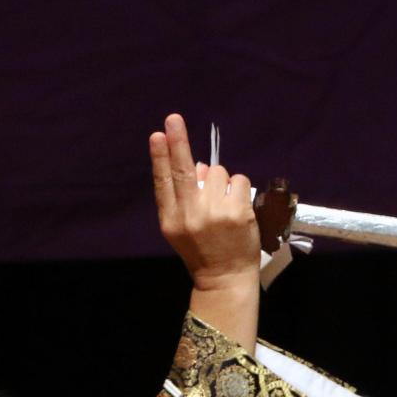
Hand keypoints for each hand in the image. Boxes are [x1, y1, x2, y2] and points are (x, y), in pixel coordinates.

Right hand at [150, 114, 259, 350]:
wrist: (224, 278)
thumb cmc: (203, 250)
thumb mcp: (182, 229)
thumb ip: (185, 199)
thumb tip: (201, 166)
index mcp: (171, 220)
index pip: (163, 182)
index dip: (160, 157)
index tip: (157, 135)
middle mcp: (189, 215)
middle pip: (184, 171)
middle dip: (178, 142)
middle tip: (173, 118)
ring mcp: (214, 214)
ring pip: (219, 173)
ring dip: (223, 182)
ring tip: (224, 206)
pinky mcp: (237, 213)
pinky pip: (239, 181)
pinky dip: (239, 189)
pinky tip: (238, 208)